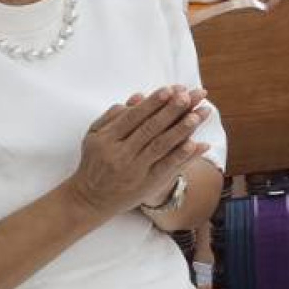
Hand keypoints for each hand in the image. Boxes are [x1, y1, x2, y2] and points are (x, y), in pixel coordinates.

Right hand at [66, 87, 210, 219]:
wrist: (89, 199)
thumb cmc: (95, 161)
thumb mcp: (95, 135)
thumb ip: (115, 115)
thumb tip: (139, 96)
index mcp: (107, 138)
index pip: (134, 116)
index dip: (153, 102)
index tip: (171, 89)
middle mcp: (120, 153)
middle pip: (150, 128)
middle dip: (172, 110)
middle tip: (190, 95)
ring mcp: (134, 169)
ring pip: (160, 145)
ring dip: (182, 129)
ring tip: (199, 114)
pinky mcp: (146, 184)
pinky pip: (166, 167)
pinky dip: (181, 155)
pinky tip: (196, 143)